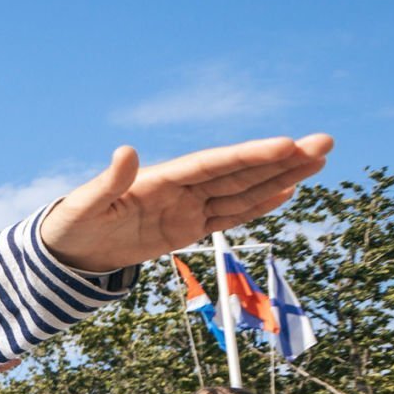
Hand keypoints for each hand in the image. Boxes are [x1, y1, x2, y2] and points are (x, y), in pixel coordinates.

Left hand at [39, 134, 333, 272]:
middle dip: (282, 159)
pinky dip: (257, 205)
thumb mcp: (85, 206)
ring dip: (280, 177)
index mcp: (162, 179)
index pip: (215, 164)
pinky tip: (287, 192)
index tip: (287, 144)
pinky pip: (228, 216)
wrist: (68, 251)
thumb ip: (109, 181)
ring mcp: (187, 208)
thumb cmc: (71, 225)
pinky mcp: (186, 229)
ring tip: (319, 160)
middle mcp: (181, 189)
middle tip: (326, 142)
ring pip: (242, 191)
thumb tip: (125, 151)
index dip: (250, 156)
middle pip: (239, 172)